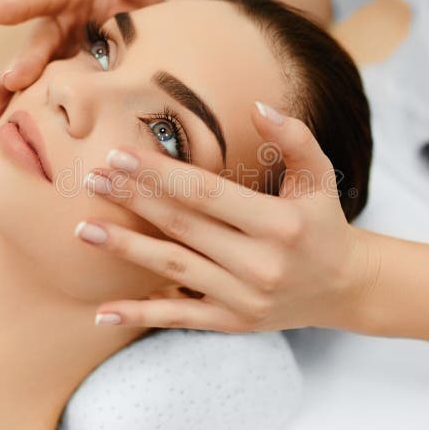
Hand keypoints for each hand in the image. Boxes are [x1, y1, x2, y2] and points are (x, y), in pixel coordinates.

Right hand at [0, 0, 165, 124]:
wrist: (166, 48)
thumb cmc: (154, 15)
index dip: (17, 6)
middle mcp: (60, 25)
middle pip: (34, 45)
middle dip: (17, 66)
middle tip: (5, 85)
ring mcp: (59, 54)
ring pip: (28, 72)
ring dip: (6, 92)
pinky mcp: (62, 78)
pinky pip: (37, 92)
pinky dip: (15, 106)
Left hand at [76, 102, 377, 332]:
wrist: (344, 287)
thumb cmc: (323, 222)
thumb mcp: (320, 175)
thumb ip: (294, 137)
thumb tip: (259, 106)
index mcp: (279, 224)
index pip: (207, 194)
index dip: (160, 174)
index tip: (119, 155)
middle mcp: (260, 264)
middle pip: (183, 226)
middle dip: (133, 200)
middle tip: (90, 179)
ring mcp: (244, 298)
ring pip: (174, 269)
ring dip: (127, 249)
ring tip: (84, 231)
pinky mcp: (234, 323)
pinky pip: (180, 318)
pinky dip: (140, 315)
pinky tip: (102, 311)